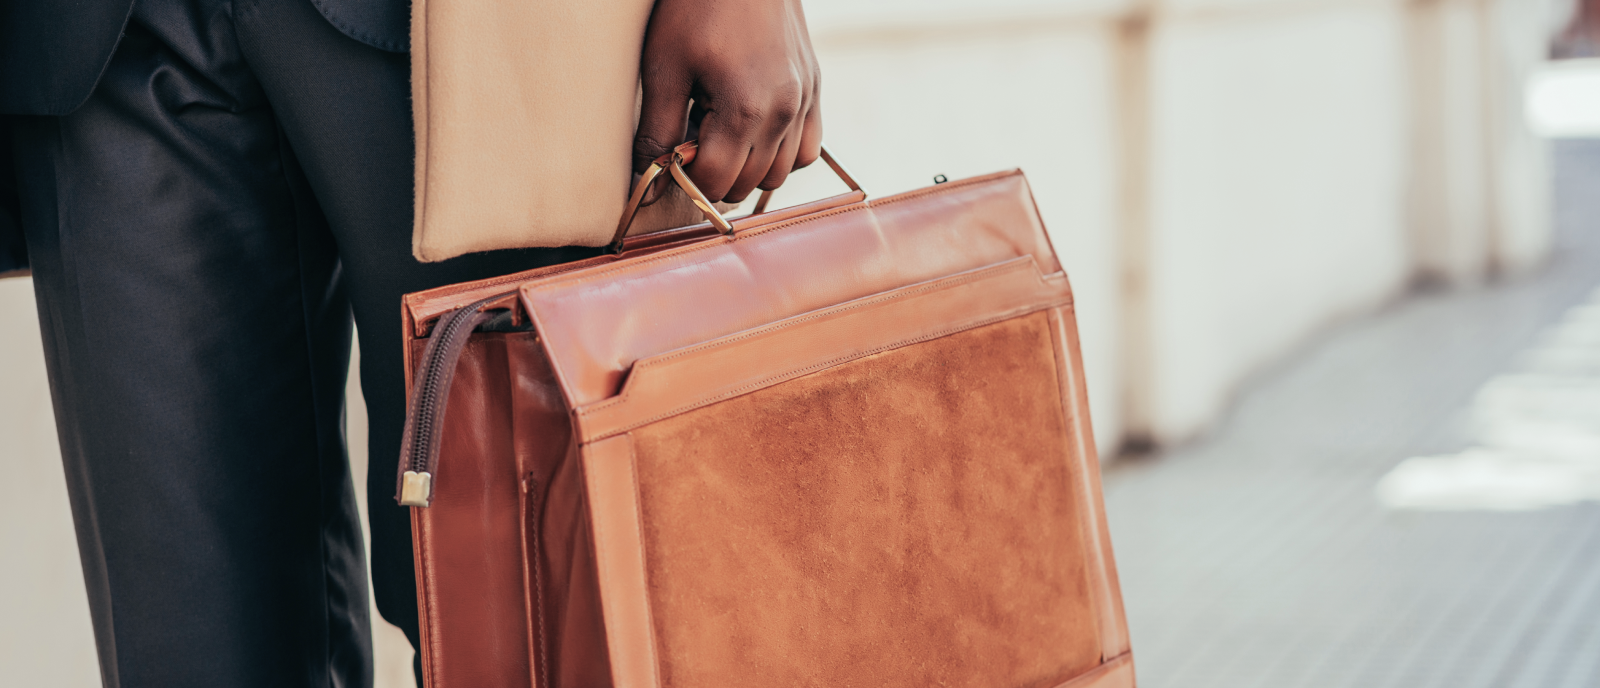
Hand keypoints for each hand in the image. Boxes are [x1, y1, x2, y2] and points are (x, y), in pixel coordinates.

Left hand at [634, 0, 821, 203]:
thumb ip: (657, 132)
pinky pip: (806, 150)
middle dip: (713, 174)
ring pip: (779, 175)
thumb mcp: (664, 68)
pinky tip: (752, 132)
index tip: (668, 155)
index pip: (715, 181)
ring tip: (719, 133)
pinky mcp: (815, 89)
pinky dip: (780, 154)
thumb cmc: (696, 7)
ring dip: (746, 169)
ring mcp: (806, 101)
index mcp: (746, 108)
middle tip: (689, 136)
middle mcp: (785, 111)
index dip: (684, 178)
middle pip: (747, 184)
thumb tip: (647, 187)